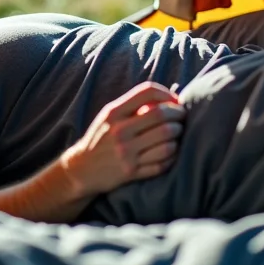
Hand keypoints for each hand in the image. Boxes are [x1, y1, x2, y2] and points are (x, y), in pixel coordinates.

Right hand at [60, 82, 185, 196]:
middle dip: (178, 116)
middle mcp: (119, 132)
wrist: (81, 170)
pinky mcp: (131, 173)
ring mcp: (125, 154)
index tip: (174, 101)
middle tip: (182, 118)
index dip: (167, 94)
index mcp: (114, 113)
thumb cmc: (101, 139)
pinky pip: (162, 163)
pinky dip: (172, 157)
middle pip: (161, 117)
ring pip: (167, 142)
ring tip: (176, 136)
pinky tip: (171, 152)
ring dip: (177, 138)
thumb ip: (133, 105)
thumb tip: (170, 97)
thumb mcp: (109, 116)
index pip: (147, 92)